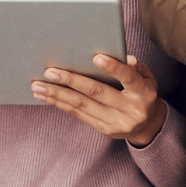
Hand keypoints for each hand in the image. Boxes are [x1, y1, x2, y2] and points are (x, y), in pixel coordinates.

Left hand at [32, 54, 167, 145]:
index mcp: (143, 94)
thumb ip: (136, 68)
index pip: (128, 78)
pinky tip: (46, 96)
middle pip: (97, 93)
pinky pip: (78, 114)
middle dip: (71, 81)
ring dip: (57, 95)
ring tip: (38, 86)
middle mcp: (129, 110)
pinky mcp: (103, 129)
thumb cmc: (143, 94)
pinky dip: (60, 104)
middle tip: (50, 72)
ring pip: (82, 106)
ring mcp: (115, 122)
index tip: (96, 57)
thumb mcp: (147, 78)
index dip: (113, 68)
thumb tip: (126, 59)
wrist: (148, 126)